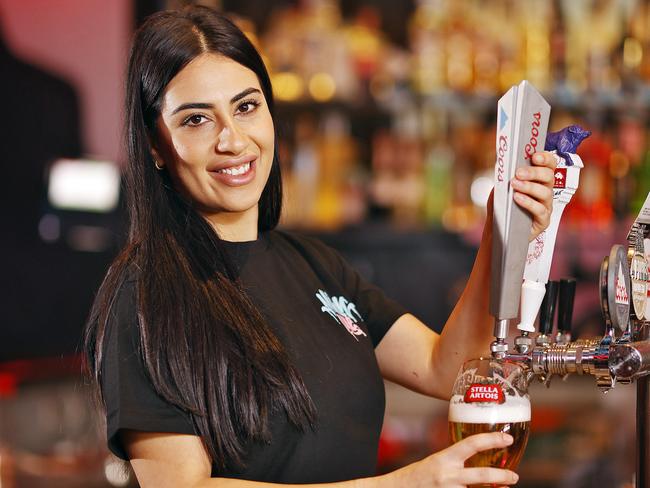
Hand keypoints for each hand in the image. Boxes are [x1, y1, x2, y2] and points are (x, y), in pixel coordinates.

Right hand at [387, 432, 518, 487]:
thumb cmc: (415, 477)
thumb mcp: (434, 462)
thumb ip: (453, 462)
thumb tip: (475, 459)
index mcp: (444, 459)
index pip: (471, 444)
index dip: (491, 440)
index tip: (506, 439)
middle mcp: (447, 476)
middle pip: (482, 475)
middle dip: (501, 476)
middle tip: (514, 476)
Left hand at [509, 151, 556, 240]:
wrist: (498, 232)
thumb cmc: (501, 209)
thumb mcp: (500, 190)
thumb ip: (503, 177)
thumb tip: (500, 162)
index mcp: (538, 181)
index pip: (549, 165)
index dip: (545, 158)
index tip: (534, 156)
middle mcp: (545, 192)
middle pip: (549, 177)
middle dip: (534, 172)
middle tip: (518, 172)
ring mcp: (546, 207)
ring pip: (545, 193)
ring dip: (530, 186)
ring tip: (515, 184)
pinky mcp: (543, 221)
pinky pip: (540, 210)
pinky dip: (529, 202)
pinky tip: (517, 198)